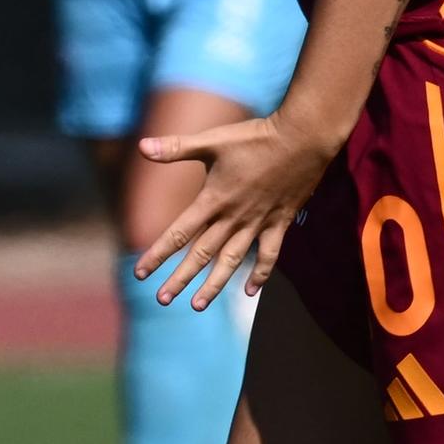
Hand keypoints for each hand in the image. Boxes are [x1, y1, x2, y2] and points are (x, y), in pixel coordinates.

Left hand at [135, 109, 336, 307]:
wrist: (303, 139)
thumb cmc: (254, 138)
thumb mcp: (211, 141)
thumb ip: (176, 148)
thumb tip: (142, 147)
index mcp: (213, 200)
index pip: (178, 233)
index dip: (158, 254)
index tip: (140, 274)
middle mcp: (233, 218)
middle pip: (202, 255)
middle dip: (180, 279)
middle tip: (162, 300)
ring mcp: (258, 223)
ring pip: (232, 262)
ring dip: (214, 284)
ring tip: (198, 305)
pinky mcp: (280, 223)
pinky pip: (269, 255)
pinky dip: (261, 274)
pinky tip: (251, 291)